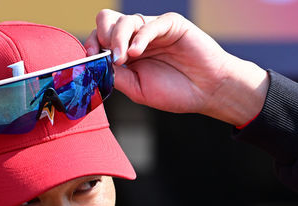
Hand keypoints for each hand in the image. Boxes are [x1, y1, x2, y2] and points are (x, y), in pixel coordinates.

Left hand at [85, 10, 268, 125]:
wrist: (207, 92)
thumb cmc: (175, 92)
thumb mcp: (137, 89)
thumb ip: (116, 76)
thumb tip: (94, 65)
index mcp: (125, 53)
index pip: (99, 38)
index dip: (91, 45)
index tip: (91, 59)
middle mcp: (136, 38)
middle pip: (107, 21)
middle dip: (102, 37)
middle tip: (109, 58)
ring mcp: (152, 30)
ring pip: (124, 21)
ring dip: (117, 39)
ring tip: (123, 60)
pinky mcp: (170, 24)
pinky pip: (149, 24)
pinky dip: (139, 37)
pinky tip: (136, 53)